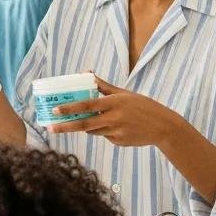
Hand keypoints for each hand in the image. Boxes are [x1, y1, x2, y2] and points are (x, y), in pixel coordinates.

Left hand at [49, 76, 185, 146]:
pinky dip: (105, 131)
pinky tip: (120, 127)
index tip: (56, 110)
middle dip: (65, 126)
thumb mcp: (124, 93)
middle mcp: (113, 118)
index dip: (70, 108)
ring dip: (88, 126)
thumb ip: (103, 86)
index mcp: (114, 103)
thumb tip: (86, 73)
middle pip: (84, 124)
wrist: (164, 127)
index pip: (87, 105)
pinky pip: (105, 136)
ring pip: (93, 131)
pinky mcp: (120, 142)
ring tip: (103, 119)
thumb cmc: (143, 106)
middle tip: (50, 127)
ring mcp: (116, 132)